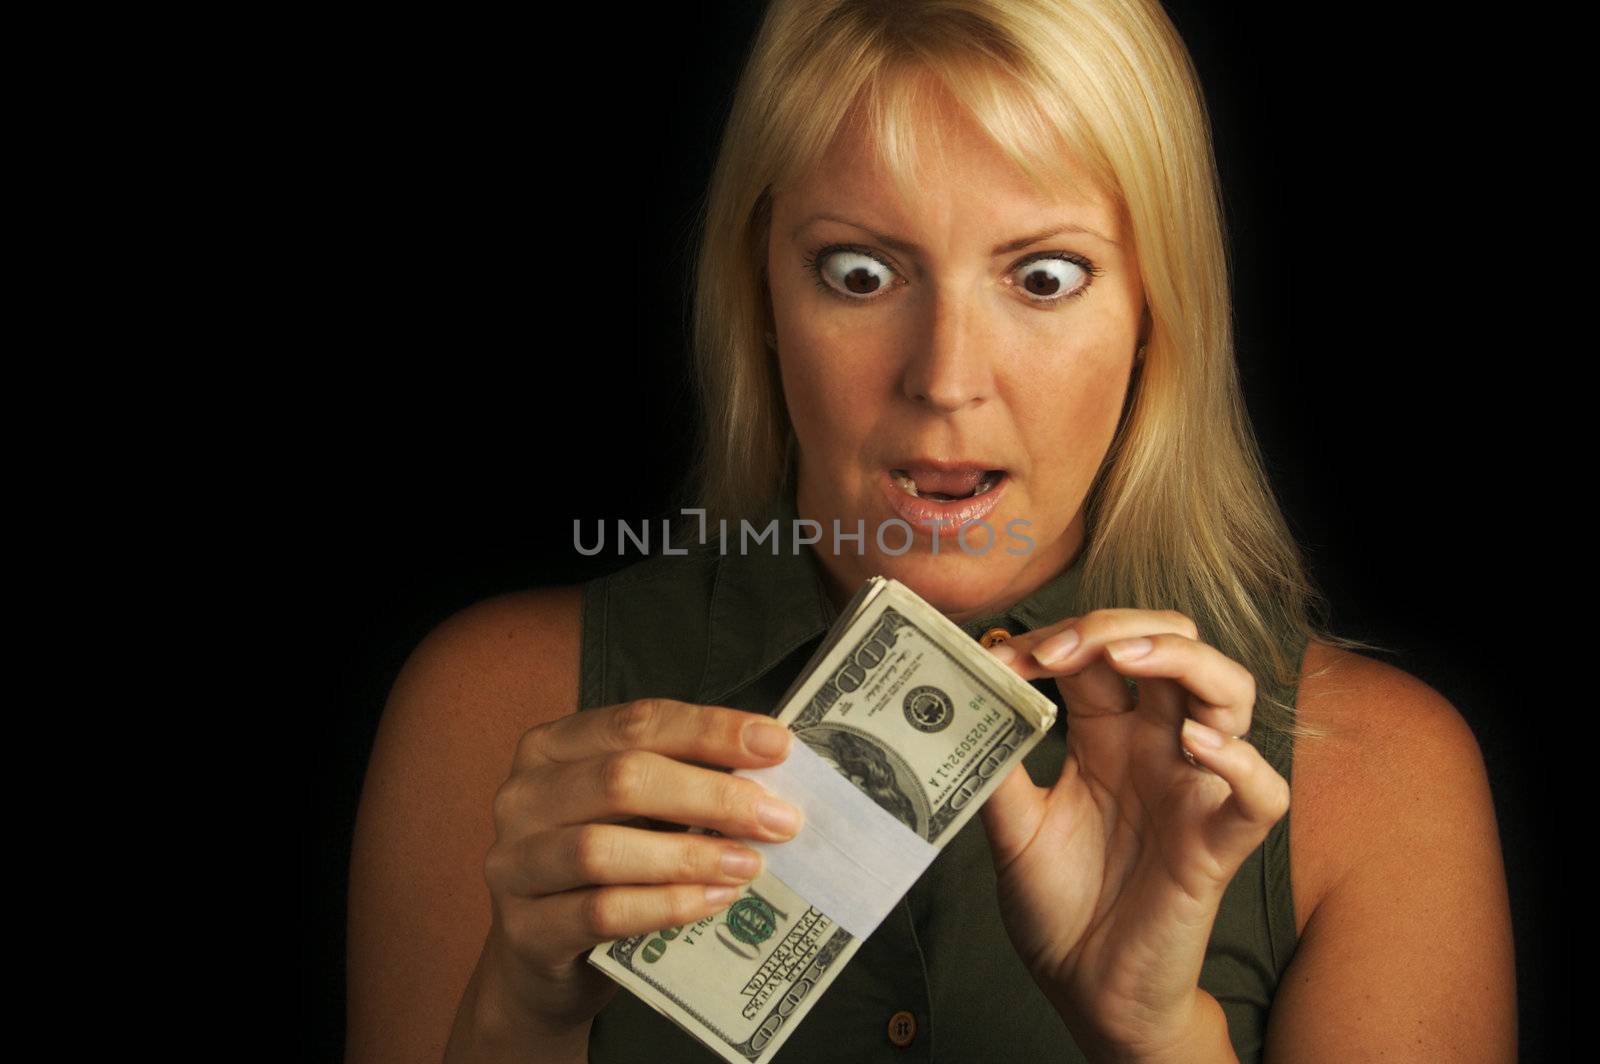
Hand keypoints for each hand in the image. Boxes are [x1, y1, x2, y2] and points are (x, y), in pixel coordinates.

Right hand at [480, 698, 803, 1037]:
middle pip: (621, 779)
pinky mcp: (524, 929)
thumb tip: (771, 767)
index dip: (710, 730)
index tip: (777, 746)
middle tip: (778, 818)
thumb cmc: (603, 868)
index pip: (637, 722)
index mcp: (551, 747)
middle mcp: (522, 796)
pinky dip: (665, 905)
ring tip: (749, 865)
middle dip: (711, 795)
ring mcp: (513, 864)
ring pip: (602, 849)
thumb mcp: (634, 811)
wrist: (542, 961)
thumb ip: (682, 781)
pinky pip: (601, 912)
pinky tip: (714, 901)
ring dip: (689, 855)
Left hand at [978, 610, 1287, 1059]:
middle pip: (1173, 648)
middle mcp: (1157, 749)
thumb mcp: (1011, 827)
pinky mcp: (1218, 843)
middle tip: (1060, 650)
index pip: (1102, 653)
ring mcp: (1192, 789)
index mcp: (1107, 736)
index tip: (1004, 656)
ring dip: (1185, 660)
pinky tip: (1198, 746)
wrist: (1085, 990)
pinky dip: (1242, 760)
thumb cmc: (1057, 906)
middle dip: (1121, 627)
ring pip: (1232, 694)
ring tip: (1128, 660)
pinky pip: (1262, 793)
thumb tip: (968, 696)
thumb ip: (997, 765)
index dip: (1061, 638)